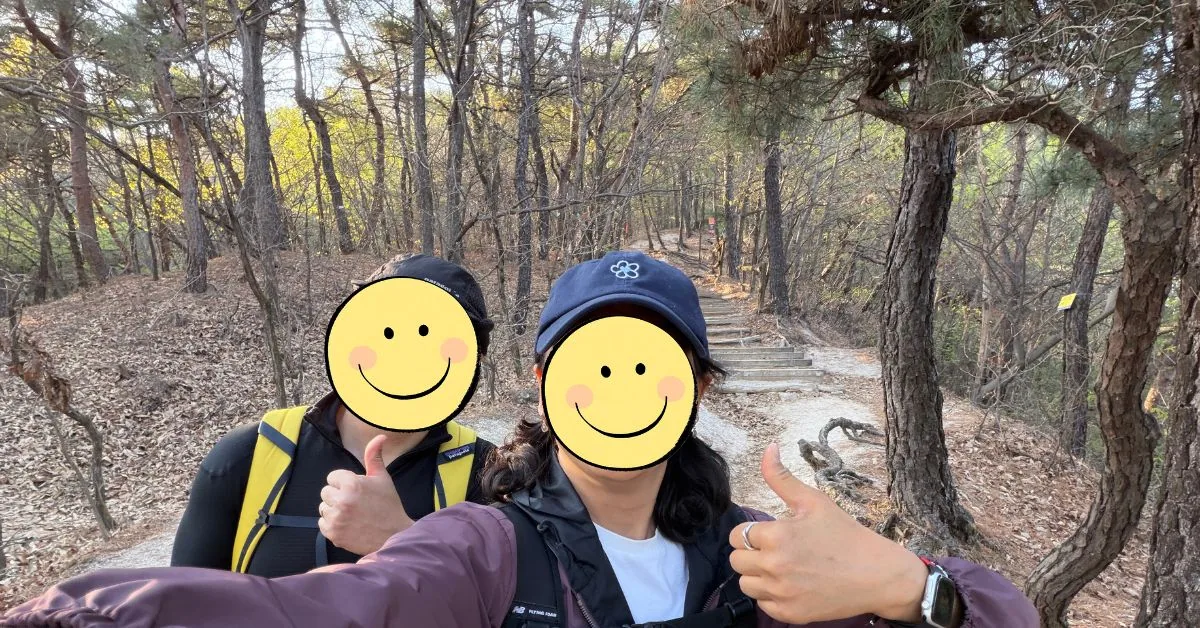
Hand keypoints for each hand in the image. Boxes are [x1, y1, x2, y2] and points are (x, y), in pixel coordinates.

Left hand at [319, 435, 413, 554]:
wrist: (394, 535)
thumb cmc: (389, 505)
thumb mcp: (383, 478)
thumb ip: (374, 456)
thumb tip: (380, 436)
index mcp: (352, 483)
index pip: (333, 477)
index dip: (345, 483)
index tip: (357, 491)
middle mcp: (341, 500)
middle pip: (326, 492)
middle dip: (338, 496)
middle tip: (355, 503)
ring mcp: (336, 518)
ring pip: (323, 508)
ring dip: (334, 510)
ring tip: (352, 514)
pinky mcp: (333, 533)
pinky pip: (322, 524)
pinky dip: (332, 525)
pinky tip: (348, 525)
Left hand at [729, 443, 928, 623]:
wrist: (878, 575)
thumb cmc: (846, 535)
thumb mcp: (813, 501)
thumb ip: (781, 477)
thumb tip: (769, 447)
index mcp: (776, 536)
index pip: (738, 535)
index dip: (753, 533)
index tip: (771, 533)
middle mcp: (775, 566)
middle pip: (736, 560)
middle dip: (751, 553)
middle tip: (776, 549)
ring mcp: (782, 593)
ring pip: (745, 584)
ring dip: (757, 575)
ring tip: (781, 567)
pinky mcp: (790, 614)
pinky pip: (763, 605)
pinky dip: (771, 596)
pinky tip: (791, 584)